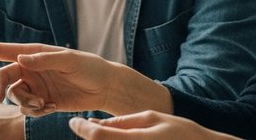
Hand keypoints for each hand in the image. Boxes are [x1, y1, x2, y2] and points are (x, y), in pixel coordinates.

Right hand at [0, 42, 171, 116]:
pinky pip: (27, 108)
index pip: (1, 51)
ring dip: (24, 103)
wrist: (105, 87)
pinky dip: (35, 110)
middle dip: (2, 89)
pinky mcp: (41, 99)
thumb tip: (21, 58)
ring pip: (14, 96)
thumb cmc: (90, 67)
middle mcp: (31, 68)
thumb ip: (44, 60)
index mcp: (34, 53)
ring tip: (44, 104)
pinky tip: (52, 106)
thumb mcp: (70, 60)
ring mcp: (35, 84)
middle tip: (3, 99)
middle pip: (3, 78)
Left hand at [68, 111, 240, 139]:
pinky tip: (116, 139)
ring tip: (101, 132)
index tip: (74, 120)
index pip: (96, 136)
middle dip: (88, 136)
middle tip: (85, 126)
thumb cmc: (181, 133)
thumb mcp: (153, 118)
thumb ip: (124, 121)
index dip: (80, 128)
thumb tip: (97, 122)